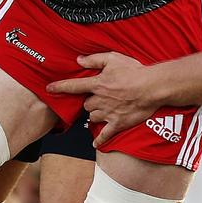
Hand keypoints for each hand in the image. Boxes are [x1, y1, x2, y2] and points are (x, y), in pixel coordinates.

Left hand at [46, 52, 160, 146]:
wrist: (152, 87)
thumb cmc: (134, 71)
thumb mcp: (113, 58)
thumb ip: (94, 59)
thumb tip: (79, 60)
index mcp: (97, 84)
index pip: (73, 86)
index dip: (59, 87)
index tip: (49, 88)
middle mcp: (100, 100)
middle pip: (86, 104)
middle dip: (89, 101)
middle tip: (98, 97)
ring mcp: (108, 113)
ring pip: (93, 117)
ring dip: (95, 114)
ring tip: (102, 110)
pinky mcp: (118, 123)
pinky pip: (105, 134)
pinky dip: (99, 140)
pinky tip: (95, 144)